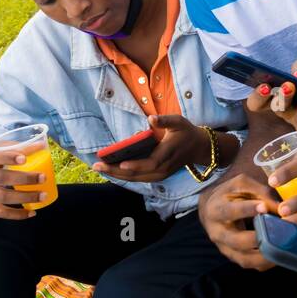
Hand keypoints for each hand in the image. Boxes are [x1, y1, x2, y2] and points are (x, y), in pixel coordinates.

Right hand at [0, 145, 46, 219]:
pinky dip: (18, 214)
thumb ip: (13, 147)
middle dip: (24, 178)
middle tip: (43, 177)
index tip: (24, 159)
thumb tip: (41, 146)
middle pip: (0, 178)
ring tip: (43, 194)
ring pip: (3, 197)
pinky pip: (1, 213)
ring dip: (25, 197)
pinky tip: (32, 212)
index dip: (6, 157)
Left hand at [90, 114, 211, 182]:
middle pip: (138, 174)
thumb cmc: (186, 132)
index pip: (150, 163)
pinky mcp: (158, 176)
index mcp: (167, 154)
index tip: (120, 163)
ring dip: (117, 175)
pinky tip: (112, 171)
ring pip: (136, 179)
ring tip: (100, 169)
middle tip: (97, 166)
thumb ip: (165, 120)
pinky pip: (139, 178)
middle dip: (116, 171)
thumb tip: (151, 118)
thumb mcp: (179, 122)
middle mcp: (163, 168)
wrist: (199, 148)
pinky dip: (125, 176)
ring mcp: (160, 174)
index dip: (135, 165)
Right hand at [197, 173, 278, 269]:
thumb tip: (280, 206)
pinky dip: (265, 263)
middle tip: (276, 233)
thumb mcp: (242, 184)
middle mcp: (217, 232)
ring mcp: (225, 248)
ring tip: (282, 248)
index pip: (230, 211)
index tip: (264, 207)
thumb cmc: (232, 193)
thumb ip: (260, 191)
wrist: (216, 208)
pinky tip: (279, 256)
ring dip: (264, 256)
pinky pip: (250, 264)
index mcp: (216, 210)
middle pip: (236, 240)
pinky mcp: (234, 257)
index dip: (247, 209)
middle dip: (257, 238)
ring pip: (244, 258)